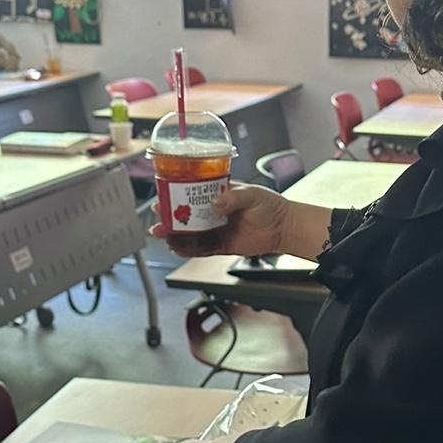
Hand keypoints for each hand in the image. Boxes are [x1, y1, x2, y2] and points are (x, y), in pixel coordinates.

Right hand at [160, 182, 288, 257]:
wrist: (283, 228)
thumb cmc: (270, 206)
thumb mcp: (252, 194)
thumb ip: (233, 198)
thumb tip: (215, 203)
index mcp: (219, 195)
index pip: (193, 193)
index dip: (177, 194)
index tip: (164, 194)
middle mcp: (215, 212)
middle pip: (187, 214)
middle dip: (170, 216)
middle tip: (158, 216)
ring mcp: (217, 229)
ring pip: (190, 233)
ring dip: (175, 234)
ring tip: (161, 234)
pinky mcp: (221, 245)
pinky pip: (201, 249)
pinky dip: (188, 249)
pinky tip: (176, 248)